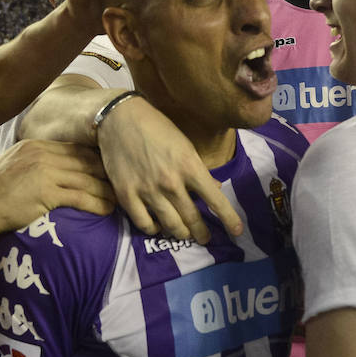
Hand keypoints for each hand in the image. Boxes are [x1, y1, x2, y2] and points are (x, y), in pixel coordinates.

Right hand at [0, 138, 114, 234]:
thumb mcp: (14, 165)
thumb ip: (34, 162)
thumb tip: (52, 169)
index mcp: (36, 145)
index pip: (75, 149)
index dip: (96, 158)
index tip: (111, 167)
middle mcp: (43, 154)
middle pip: (85, 161)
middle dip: (107, 172)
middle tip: (124, 182)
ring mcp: (46, 172)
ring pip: (87, 179)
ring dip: (107, 190)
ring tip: (122, 199)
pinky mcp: (47, 192)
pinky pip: (80, 197)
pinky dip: (97, 203)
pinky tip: (108, 210)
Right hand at [98, 96, 243, 243]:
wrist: (118, 118)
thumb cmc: (156, 127)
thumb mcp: (184, 144)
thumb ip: (199, 170)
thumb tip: (215, 189)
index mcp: (190, 166)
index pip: (216, 200)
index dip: (229, 219)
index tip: (237, 232)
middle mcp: (171, 182)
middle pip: (192, 219)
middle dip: (201, 233)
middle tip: (205, 238)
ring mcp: (147, 190)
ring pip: (170, 225)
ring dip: (180, 234)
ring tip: (184, 235)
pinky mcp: (126, 195)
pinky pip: (143, 223)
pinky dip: (153, 229)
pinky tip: (157, 226)